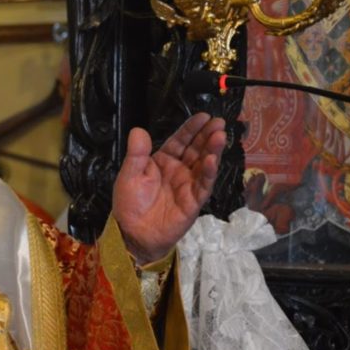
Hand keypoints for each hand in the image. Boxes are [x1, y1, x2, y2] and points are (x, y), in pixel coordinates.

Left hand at [113, 113, 225, 263]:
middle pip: (196, 150)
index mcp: (163, 161)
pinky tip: (212, 160)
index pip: (180, 141)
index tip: (204, 116)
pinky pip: (203, 185)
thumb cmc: (129, 203)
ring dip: (212, 151)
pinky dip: (208, 172)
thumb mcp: (129, 174)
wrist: (132, 233)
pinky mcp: (193, 202)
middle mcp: (179, 170)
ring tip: (220, 137)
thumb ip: (136, 153)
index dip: (191, 129)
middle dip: (207, 136)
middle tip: (219, 122)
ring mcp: (188, 185)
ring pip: (204, 165)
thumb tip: (138, 130)